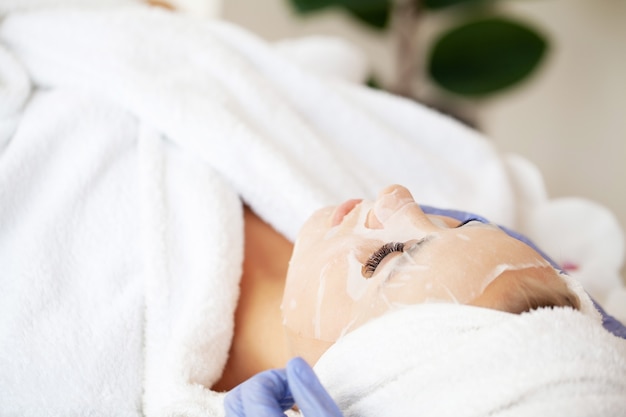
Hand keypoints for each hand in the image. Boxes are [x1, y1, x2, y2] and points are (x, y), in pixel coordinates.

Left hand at [224, 357, 342, 416]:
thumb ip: (314, 396)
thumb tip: (295, 363)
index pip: (255, 391)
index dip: (277, 378)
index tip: (299, 383)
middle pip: (235, 399)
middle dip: (263, 387)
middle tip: (292, 392)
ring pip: (235, 410)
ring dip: (260, 399)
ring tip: (290, 403)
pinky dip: (259, 410)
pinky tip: (283, 414)